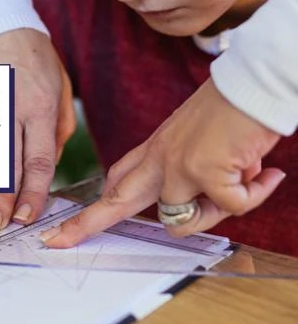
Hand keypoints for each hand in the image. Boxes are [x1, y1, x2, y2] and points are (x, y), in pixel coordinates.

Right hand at [0, 28, 75, 232]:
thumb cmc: (31, 53)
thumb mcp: (60, 83)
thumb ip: (59, 126)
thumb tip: (49, 164)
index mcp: (39, 103)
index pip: (39, 158)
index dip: (33, 193)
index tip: (26, 218)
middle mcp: (9, 105)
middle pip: (5, 162)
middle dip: (0, 199)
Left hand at [41, 78, 285, 247]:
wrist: (255, 83)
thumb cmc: (234, 112)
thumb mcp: (201, 145)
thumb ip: (196, 177)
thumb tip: (214, 200)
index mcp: (156, 151)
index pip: (116, 180)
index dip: (95, 207)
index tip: (68, 225)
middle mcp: (159, 159)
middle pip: (113, 201)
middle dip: (84, 224)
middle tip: (58, 240)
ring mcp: (177, 166)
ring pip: (180, 220)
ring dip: (216, 212)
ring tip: (244, 181)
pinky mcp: (203, 171)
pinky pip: (230, 207)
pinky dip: (253, 195)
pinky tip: (266, 174)